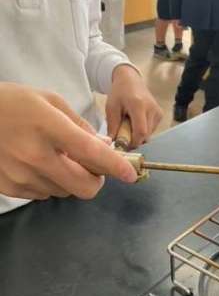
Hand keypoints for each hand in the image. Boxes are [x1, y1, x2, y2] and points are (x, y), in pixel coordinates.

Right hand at [0, 83, 137, 200]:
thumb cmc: (13, 103)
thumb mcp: (49, 101)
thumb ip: (81, 126)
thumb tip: (106, 148)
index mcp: (48, 126)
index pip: (90, 152)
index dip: (115, 166)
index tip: (130, 174)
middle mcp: (35, 155)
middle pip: (84, 187)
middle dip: (95, 179)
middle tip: (91, 166)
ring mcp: (21, 175)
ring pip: (66, 192)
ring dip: (70, 179)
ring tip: (55, 157)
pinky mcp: (10, 188)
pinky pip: (45, 194)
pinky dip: (50, 183)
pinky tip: (37, 164)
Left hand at [106, 65, 162, 147]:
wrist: (130, 80)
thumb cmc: (119, 92)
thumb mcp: (111, 108)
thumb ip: (112, 126)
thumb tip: (113, 143)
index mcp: (138, 105)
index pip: (141, 132)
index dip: (133, 142)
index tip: (123, 144)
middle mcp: (151, 109)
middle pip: (145, 135)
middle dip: (134, 139)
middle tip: (123, 134)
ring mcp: (157, 112)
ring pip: (149, 134)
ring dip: (138, 135)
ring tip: (129, 124)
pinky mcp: (160, 115)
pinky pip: (151, 130)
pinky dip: (142, 130)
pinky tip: (135, 121)